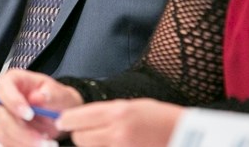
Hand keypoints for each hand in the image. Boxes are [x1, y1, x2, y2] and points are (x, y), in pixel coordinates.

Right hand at [0, 69, 82, 145]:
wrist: (56, 114)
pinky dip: (22, 146)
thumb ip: (52, 94)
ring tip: (46, 143)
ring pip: (3, 133)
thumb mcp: (60, 94)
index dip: (14, 102)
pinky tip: (37, 144)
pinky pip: (6, 143)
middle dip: (22, 131)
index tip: (29, 115)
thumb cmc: (55, 99)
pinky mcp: (0, 132)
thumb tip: (39, 97)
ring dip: (24, 142)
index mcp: (12, 80)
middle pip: (2, 116)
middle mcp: (0, 97)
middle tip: (43, 139)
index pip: (5, 89)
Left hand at [59, 98, 183, 146]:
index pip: (76, 118)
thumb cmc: (160, 118)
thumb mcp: (133, 106)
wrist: (183, 136)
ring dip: (91, 144)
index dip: (67, 120)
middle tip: (88, 130)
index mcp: (118, 113)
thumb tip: (79, 119)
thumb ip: (107, 112)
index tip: (64, 121)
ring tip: (106, 137)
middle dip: (80, 133)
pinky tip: (113, 143)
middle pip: (79, 138)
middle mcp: (116, 133)